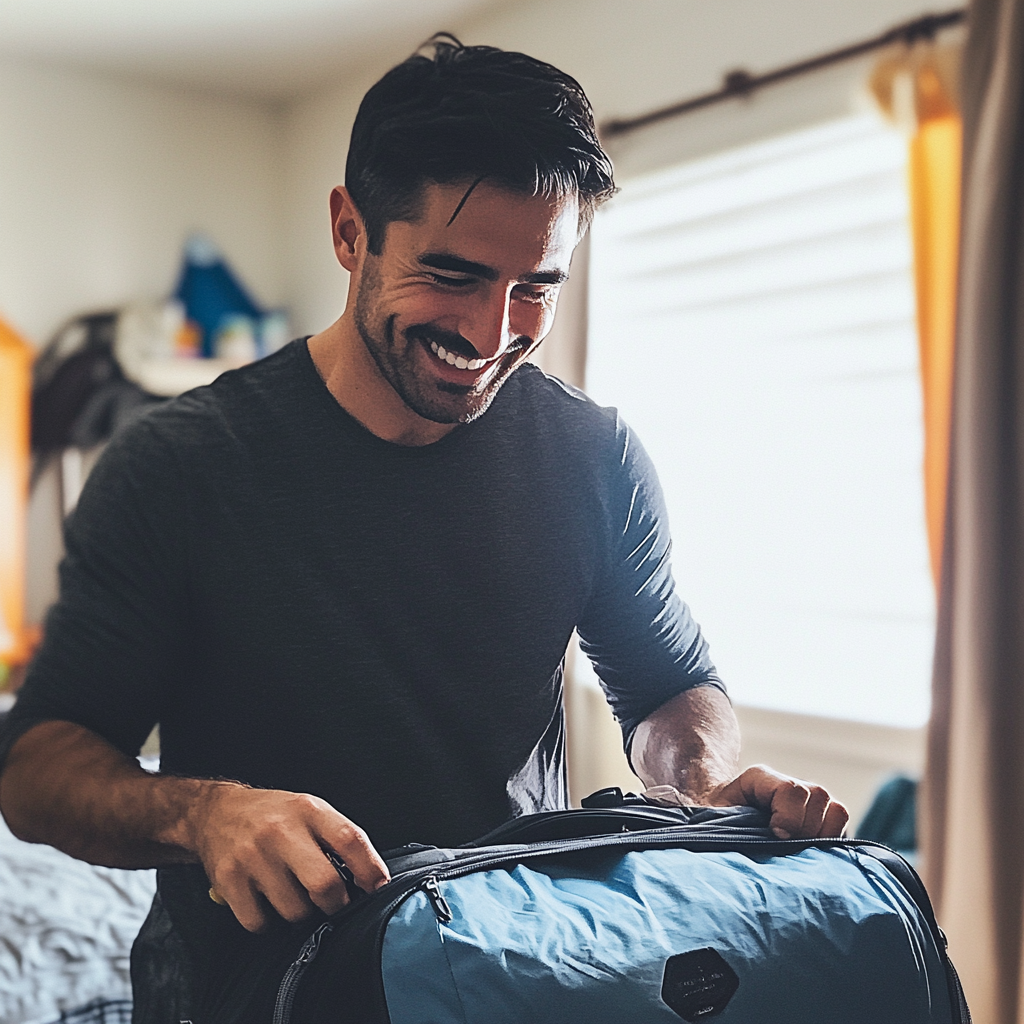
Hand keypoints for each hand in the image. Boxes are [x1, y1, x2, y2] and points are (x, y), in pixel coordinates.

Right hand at [188, 784, 389, 931]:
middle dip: (336, 904)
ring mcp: (253, 856)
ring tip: (294, 895)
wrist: (217, 812)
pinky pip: (261, 922)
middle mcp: (281, 831)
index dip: (370, 868)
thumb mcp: (310, 810)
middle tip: (334, 903)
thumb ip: (337, 838)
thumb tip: (368, 878)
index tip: (377, 887)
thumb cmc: (273, 815)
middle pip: (324, 884)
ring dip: (300, 913)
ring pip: (294, 910)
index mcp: (308, 810)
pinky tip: (268, 902)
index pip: (349, 840)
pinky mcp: (229, 880)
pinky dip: (269, 922)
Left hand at [704, 764, 848, 838]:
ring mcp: (808, 802)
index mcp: (760, 778)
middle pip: (818, 796)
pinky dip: (831, 842)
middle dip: (804, 827)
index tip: (774, 836)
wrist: (717, 821)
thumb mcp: (709, 817)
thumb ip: (718, 822)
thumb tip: (736, 839)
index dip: (787, 816)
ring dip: (821, 834)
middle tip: (785, 845)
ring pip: (835, 810)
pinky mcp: (821, 821)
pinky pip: (842, 825)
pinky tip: (810, 857)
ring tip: (797, 851)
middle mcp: (788, 786)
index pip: (791, 789)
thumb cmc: (711, 822)